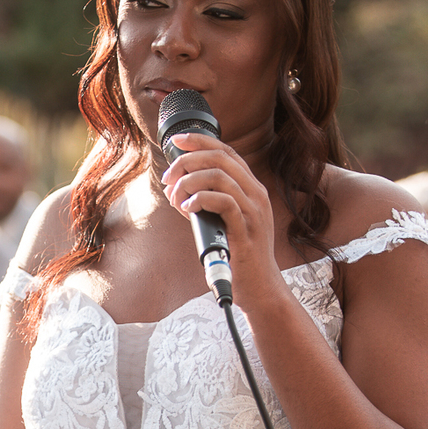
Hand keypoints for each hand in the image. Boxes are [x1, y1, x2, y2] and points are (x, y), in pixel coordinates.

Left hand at [160, 133, 286, 314]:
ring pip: (220, 177)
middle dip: (188, 161)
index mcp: (251, 188)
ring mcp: (254, 210)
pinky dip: (201, 200)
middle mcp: (256, 194)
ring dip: (190, 182)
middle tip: (168, 177)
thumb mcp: (222, 221)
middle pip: (220, 158)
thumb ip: (203, 202)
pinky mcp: (246, 229)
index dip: (201, 141)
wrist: (259, 287)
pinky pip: (224, 202)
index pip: (226, 152)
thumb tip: (175, 189)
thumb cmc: (238, 255)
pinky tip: (187, 209)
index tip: (177, 140)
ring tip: (176, 197)